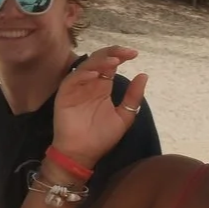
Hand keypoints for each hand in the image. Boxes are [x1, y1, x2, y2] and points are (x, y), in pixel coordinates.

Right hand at [49, 46, 147, 168]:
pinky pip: (72, 80)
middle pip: (98, 60)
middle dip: (112, 53)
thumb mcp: (124, 116)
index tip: (135, 54)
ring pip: (86, 66)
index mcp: (102, 86)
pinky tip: (95, 75)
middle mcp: (89, 83)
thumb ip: (132, 97)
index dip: (121, 56)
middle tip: (126, 53)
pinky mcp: (65, 95)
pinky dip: (83, 75)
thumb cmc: (101, 137)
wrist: (83, 154)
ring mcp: (76, 87)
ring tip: (114, 61)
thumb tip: (143, 75)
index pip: (110, 64)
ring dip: (99, 62)